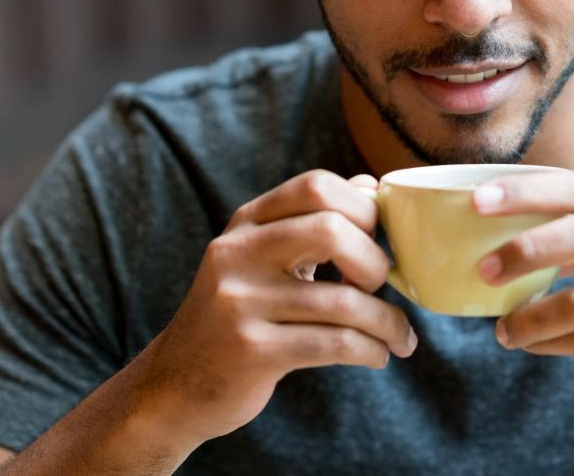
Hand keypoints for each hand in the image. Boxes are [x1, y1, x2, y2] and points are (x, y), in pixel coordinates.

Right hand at [137, 170, 417, 447]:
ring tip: (399, 337)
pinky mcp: (251, 351)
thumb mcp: (261, 259)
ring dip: (386, 321)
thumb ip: (311, 221)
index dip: (362, 207)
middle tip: (382, 285)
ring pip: (342, 300)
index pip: (316, 186)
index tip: (377, 239)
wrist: (174, 387)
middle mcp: (237, 254)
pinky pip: (334, 344)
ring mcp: (240, 303)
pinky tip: (378, 356)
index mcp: (245, 224)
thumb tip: (371, 186)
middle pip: (331, 229)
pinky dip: (370, 350)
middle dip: (374, 260)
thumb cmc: (236, 316)